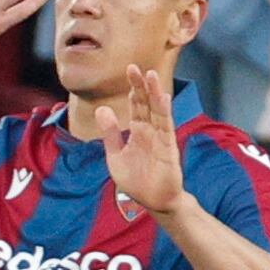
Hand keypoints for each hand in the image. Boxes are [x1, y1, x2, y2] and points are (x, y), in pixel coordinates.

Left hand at [103, 65, 186, 216]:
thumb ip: (110, 133)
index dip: (133, 88)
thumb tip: (101, 109)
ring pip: (157, 111)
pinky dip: (164, 112)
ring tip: (150, 75)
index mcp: (138, 131)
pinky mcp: (168, 148)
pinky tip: (162, 98)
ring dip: (154, 93)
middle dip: (140, 85)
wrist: (153, 202)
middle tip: (134, 67)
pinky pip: (166, 127)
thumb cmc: (136, 180)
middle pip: (146, 103)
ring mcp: (160, 138)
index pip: (136, 104)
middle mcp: (150, 130)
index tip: (129, 69)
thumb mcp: (115, 156)